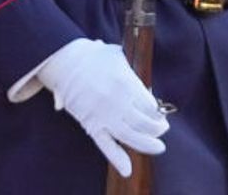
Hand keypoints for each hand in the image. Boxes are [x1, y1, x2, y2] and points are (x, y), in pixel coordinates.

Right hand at [35, 39, 169, 176]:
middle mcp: (117, 102)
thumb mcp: (119, 58)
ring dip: (146, 144)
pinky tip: (127, 169)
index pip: (150, 106)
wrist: (66, 62)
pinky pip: (105, 145)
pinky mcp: (91, 125)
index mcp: (126, 84)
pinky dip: (117, 158)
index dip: (159, 113)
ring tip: (158, 147)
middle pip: (144, 123)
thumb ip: (133, 75)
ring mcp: (104, 115)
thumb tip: (147, 90)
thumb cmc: (94, 57)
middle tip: (161, 129)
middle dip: (156, 129)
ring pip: (129, 136)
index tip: (162, 115)